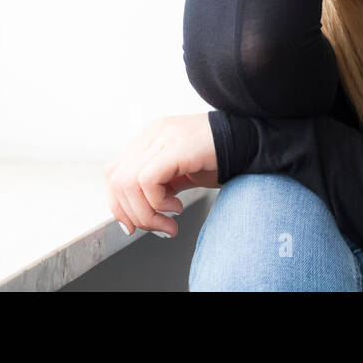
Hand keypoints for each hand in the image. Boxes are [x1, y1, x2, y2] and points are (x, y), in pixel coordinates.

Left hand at [103, 113, 219, 238]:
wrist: (248, 143)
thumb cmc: (216, 160)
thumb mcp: (178, 175)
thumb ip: (157, 188)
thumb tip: (136, 217)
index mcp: (148, 139)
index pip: (113, 173)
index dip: (118, 205)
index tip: (133, 227)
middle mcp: (150, 135)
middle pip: (116, 180)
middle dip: (133, 214)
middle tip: (159, 227)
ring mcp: (161, 137)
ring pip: (128, 183)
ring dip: (147, 213)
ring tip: (170, 222)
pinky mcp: (175, 147)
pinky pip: (147, 180)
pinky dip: (157, 202)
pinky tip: (177, 207)